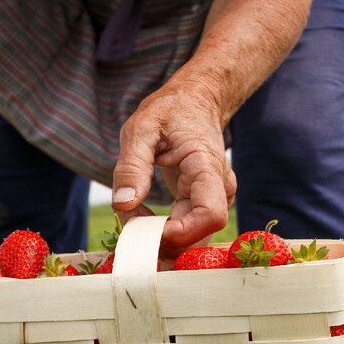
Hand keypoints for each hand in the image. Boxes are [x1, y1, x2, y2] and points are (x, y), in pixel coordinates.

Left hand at [111, 78, 236, 257]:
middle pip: (199, 235)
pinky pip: (187, 232)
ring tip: (132, 217)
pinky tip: (142, 219)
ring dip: (159, 240)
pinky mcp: (202, 206)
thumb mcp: (141, 129)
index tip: (145, 229)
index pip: (209, 216)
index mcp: (208, 167)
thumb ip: (131, 165)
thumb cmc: (170, 111)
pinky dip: (162, 234)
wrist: (194, 102)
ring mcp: (215, 200)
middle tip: (128, 225)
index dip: (179, 233)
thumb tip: (123, 204)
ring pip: (192, 239)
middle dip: (160, 241)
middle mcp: (219, 189)